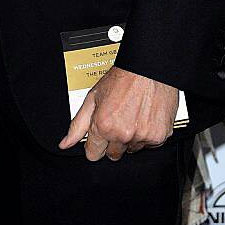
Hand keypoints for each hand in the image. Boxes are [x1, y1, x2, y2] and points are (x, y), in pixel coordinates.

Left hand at [59, 67, 176, 161]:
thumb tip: (66, 143)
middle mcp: (123, 134)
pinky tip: (144, 118)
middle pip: (113, 155)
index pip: (93, 155)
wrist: (148, 68)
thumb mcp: (93, 98)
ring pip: (132, 150)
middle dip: (112, 142)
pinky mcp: (159, 137)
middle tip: (117, 121)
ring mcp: (142, 137)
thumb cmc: (122, 78)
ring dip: (130, 139)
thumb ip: (77, 125)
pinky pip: (149, 145)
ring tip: (131, 116)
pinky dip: (147, 135)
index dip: (94, 144)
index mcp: (104, 126)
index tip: (99, 136)